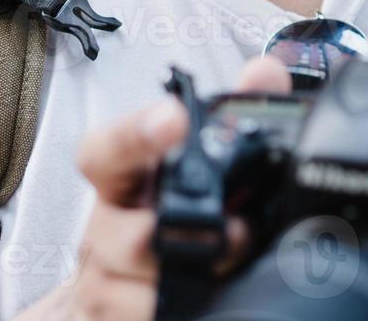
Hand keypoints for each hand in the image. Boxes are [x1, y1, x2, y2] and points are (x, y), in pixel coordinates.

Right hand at [18, 57, 291, 319]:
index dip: (136, 134)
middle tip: (237, 235)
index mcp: (127, 179)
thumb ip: (234, 114)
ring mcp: (102, 279)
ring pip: (131, 289)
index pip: (108, 150)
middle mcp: (106, 228)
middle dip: (182, 239)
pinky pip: (132, 320)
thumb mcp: (198, 164)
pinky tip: (203, 305)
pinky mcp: (105, 317)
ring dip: (186, 285)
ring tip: (227, 274)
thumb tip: (265, 72)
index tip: (172, 118)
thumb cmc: (168, 215)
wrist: (123, 287)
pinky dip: (169, 313)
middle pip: (129, 236)